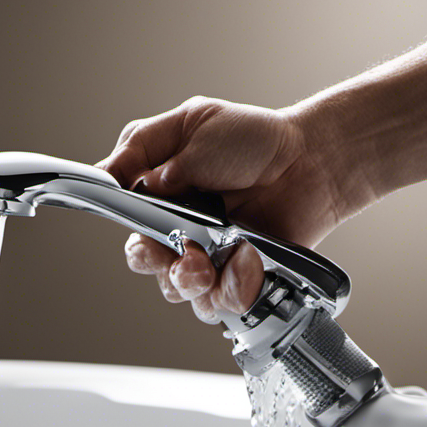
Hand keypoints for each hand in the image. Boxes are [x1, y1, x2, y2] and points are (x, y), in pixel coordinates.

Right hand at [98, 96, 343, 321]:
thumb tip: (116, 180)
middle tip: (175, 246)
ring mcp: (205, 258)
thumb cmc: (253, 141)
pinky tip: (245, 261)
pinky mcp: (235, 280)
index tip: (138, 219)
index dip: (123, 223)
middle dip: (152, 258)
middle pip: (142, 260)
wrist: (310, 162)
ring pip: (176, 290)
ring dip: (189, 278)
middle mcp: (175, 229)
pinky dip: (231, 287)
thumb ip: (143, 148)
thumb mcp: (192, 123)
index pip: (122, 217)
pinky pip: (218, 303)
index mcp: (156, 194)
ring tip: (209, 260)